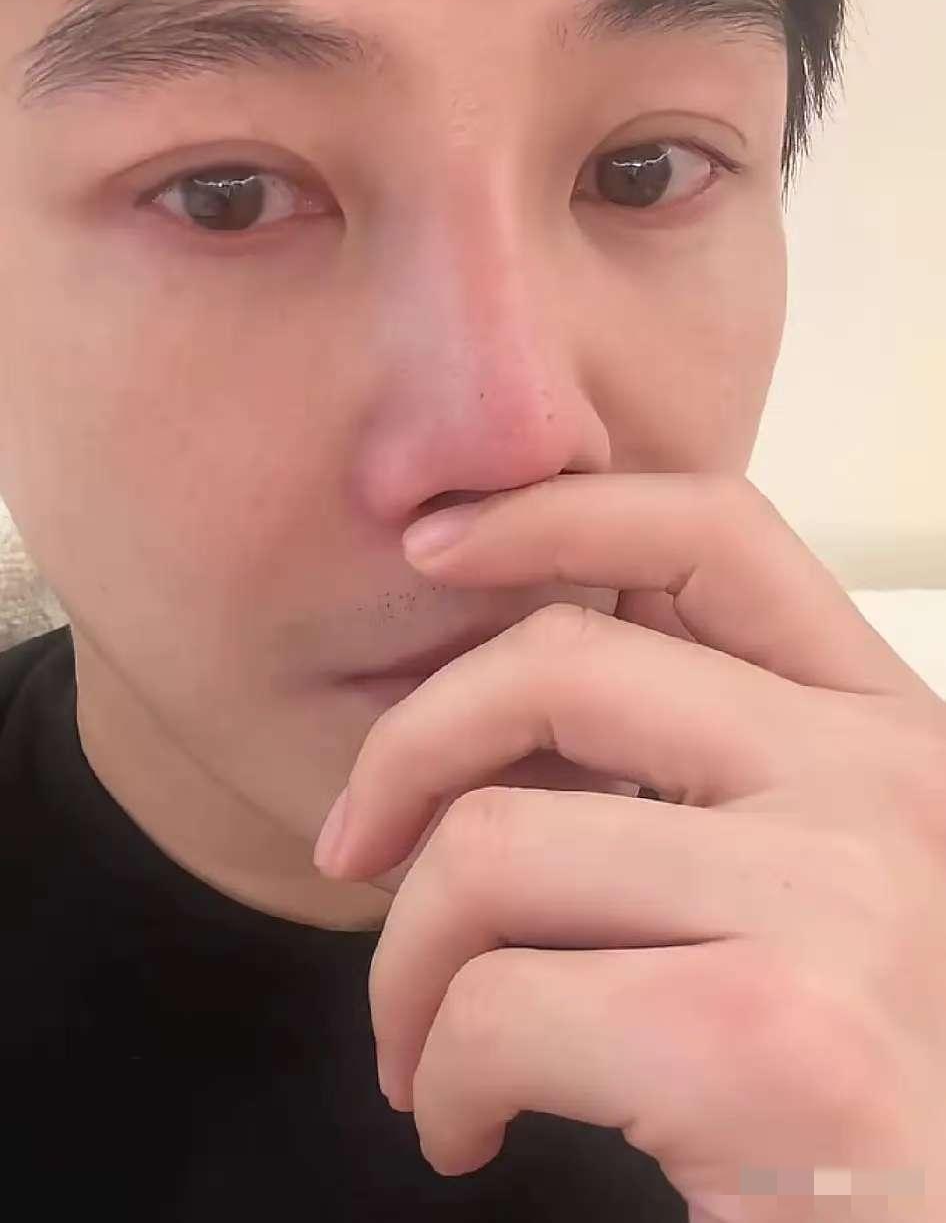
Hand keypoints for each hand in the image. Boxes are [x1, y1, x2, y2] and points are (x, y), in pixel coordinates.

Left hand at [314, 473, 945, 1220]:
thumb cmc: (883, 1091)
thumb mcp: (841, 887)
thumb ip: (723, 778)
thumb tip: (508, 715)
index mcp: (891, 734)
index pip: (716, 534)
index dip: (552, 511)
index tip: (432, 545)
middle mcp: (881, 787)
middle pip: (561, 663)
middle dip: (407, 749)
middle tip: (357, 848)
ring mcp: (836, 902)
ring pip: (491, 847)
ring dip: (406, 962)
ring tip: (423, 1044)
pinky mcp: (770, 1043)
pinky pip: (496, 1007)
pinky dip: (439, 1075)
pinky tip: (466, 1123)